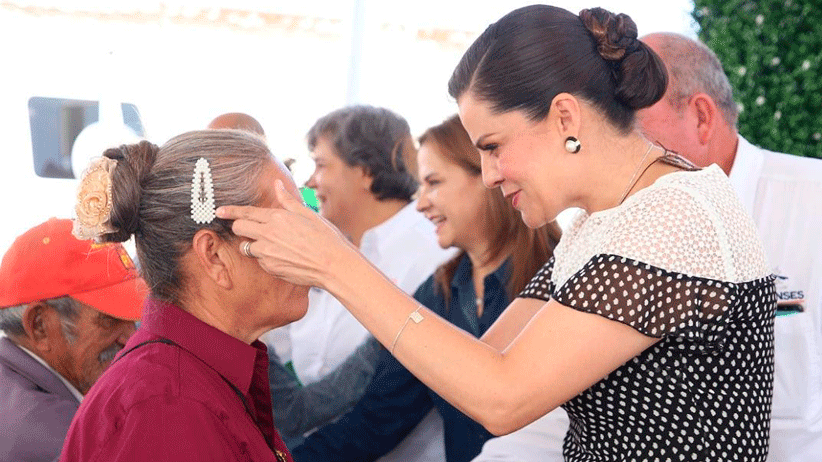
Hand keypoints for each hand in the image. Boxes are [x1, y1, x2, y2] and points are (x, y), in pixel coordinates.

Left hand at [216, 180, 354, 287]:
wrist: (333, 265)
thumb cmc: (325, 238)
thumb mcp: (308, 214)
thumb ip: (288, 200)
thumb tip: (277, 184)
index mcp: (278, 217)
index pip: (246, 212)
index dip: (230, 211)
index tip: (219, 211)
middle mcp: (268, 234)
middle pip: (239, 228)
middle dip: (240, 226)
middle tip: (248, 228)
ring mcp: (267, 252)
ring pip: (247, 247)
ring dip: (254, 244)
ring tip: (273, 246)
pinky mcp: (269, 267)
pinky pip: (260, 261)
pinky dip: (266, 258)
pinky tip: (283, 257)